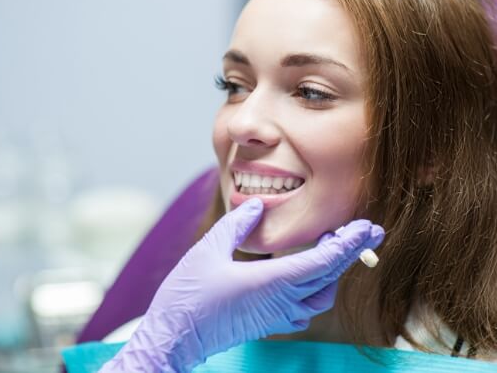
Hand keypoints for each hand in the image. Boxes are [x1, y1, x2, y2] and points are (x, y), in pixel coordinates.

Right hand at [100, 198, 383, 372]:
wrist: (174, 337)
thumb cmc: (188, 295)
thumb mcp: (208, 249)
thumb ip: (237, 224)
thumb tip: (258, 205)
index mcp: (271, 282)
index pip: (323, 262)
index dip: (348, 243)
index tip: (367, 227)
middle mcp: (280, 301)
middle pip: (329, 276)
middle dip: (352, 252)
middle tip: (368, 230)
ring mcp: (276, 316)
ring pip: (322, 296)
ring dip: (334, 271)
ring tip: (335, 247)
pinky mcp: (269, 323)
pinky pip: (305, 309)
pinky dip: (317, 290)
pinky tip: (308, 277)